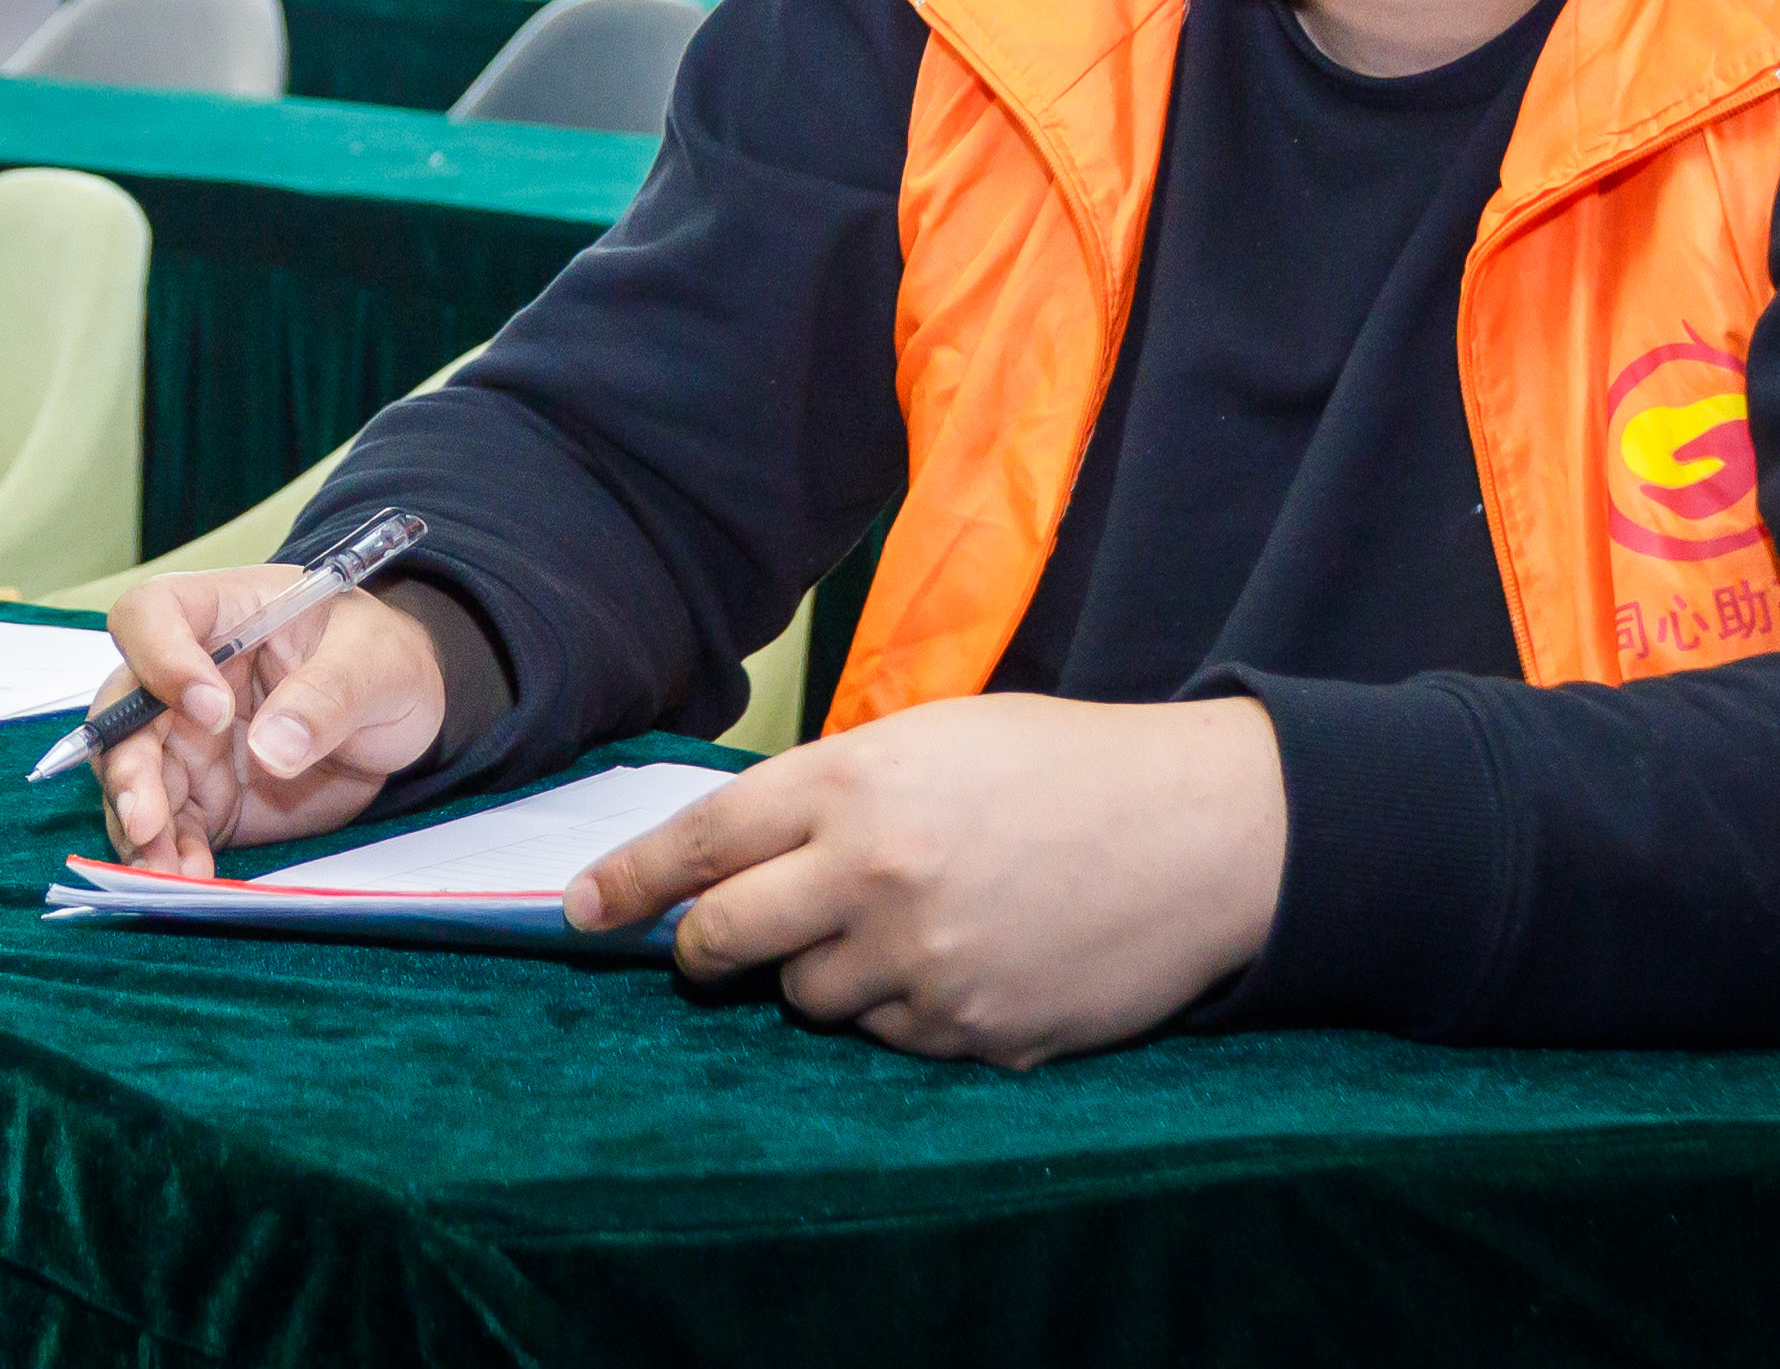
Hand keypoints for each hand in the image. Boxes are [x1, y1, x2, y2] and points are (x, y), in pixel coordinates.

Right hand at [87, 566, 446, 876]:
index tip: (211, 710)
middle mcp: (186, 676)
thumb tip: (272, 749)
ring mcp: (189, 740)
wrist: (400, 717)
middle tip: (147, 819)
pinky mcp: (205, 796)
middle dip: (127, 767)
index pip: (153, 613)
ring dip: (138, 825)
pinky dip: (169, 856)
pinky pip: (170, 826)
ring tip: (162, 871)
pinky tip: (188, 877)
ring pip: (134, 776)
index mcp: (222, 614)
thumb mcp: (376, 663)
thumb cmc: (382, 659)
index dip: (162, 659)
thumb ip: (328, 697)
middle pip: (124, 709)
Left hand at [565, 694, 1286, 1066]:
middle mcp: (872, 878)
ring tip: (907, 926)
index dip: (627, 884)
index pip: (701, 844)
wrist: (1202, 830)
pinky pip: (890, 1041)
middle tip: (712, 947)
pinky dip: (904, 1012)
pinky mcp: (974, 1035)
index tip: (577, 913)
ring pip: (807, 1002)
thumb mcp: (931, 739)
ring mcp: (923, 966)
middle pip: (722, 943)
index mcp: (853, 786)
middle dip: (701, 950)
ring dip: (825, 976)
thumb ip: (828, 792)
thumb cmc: (1060, 765)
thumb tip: (731, 854)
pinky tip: (967, 961)